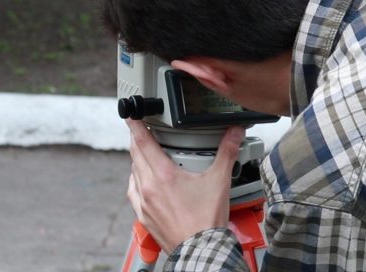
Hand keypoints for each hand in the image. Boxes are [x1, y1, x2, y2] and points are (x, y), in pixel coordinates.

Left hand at [126, 119, 243, 252]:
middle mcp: (148, 187)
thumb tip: (234, 133)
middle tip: (141, 130)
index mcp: (163, 175)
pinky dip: (137, 182)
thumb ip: (227, 152)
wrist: (201, 250)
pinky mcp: (144, 216)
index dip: (135, 125)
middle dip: (138, 140)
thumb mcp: (220, 181)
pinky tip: (144, 182)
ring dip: (138, 161)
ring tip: (147, 156)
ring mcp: (144, 203)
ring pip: (133, 173)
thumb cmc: (208, 220)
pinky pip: (133, 192)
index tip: (130, 115)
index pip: (143, 142)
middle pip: (135, 155)